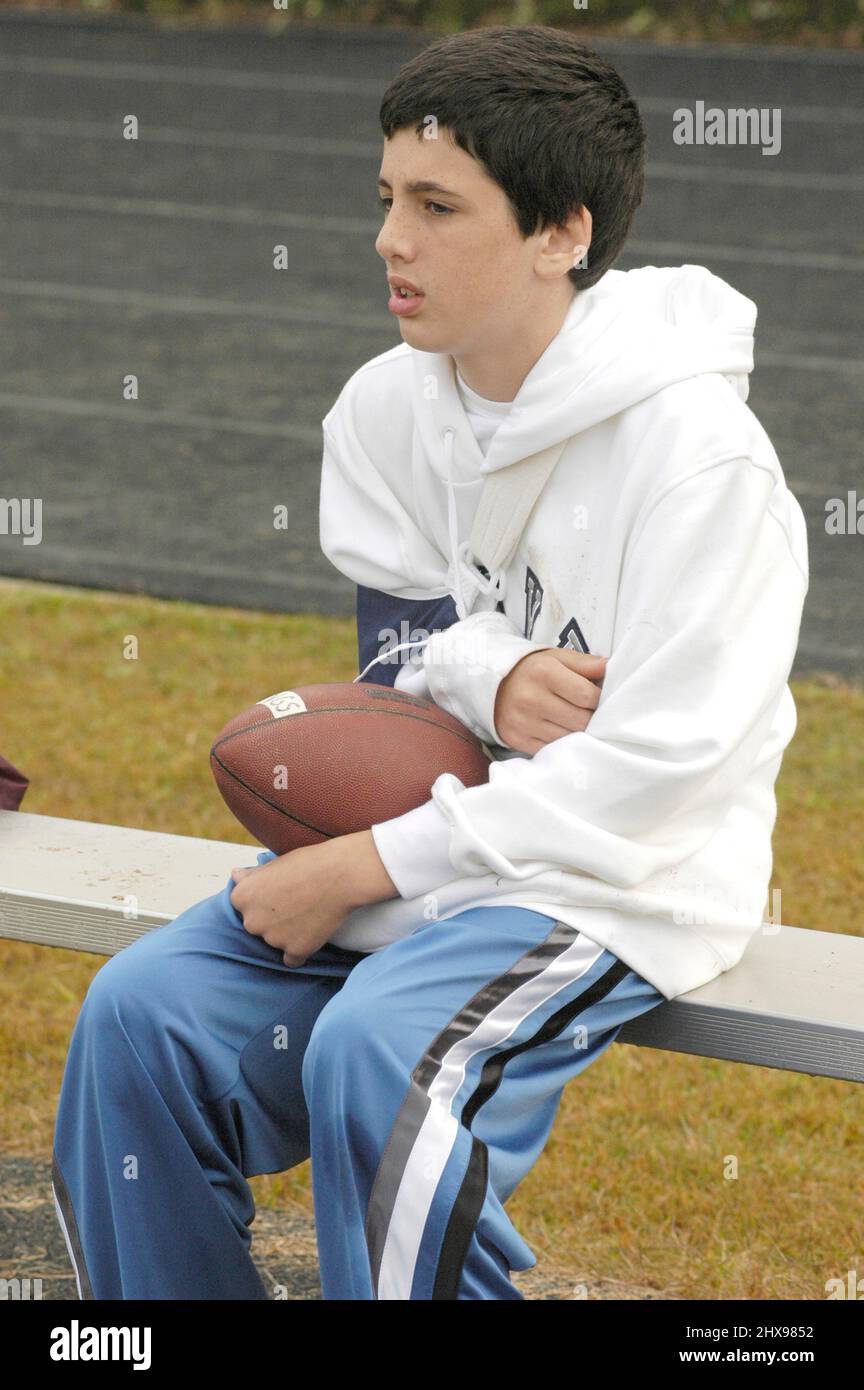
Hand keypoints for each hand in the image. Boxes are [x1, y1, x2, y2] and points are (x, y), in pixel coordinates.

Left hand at [230, 830, 397, 966]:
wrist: (340, 874)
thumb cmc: (307, 863)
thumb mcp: (273, 864)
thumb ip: (251, 876)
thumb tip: (235, 875)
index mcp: (241, 897)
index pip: (245, 908)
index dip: (265, 900)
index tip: (282, 893)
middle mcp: (251, 921)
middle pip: (258, 927)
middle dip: (273, 920)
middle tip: (297, 903)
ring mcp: (272, 939)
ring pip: (276, 942)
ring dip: (288, 934)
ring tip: (309, 913)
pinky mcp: (295, 951)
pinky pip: (292, 959)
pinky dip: (300, 951)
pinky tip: (312, 934)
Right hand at [493, 648, 606, 755]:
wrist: (491, 684)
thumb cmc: (533, 670)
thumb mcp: (557, 657)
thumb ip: (586, 663)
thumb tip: (612, 668)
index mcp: (544, 672)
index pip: (588, 696)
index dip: (600, 700)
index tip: (598, 698)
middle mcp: (531, 698)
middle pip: (581, 721)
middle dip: (592, 718)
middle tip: (590, 713)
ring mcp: (522, 722)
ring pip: (569, 738)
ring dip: (578, 733)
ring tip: (576, 722)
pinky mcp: (517, 739)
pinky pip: (552, 749)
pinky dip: (561, 743)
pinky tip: (561, 731)